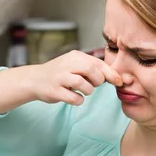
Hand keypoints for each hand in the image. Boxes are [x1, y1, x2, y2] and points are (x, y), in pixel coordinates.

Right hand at [0, 50, 122, 113]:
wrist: (35, 80)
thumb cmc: (61, 74)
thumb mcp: (76, 65)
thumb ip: (93, 69)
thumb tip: (117, 77)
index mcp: (75, 56)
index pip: (98, 63)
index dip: (111, 74)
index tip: (119, 81)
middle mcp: (67, 64)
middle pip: (92, 71)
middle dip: (98, 81)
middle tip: (93, 85)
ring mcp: (60, 77)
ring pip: (84, 85)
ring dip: (88, 91)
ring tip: (83, 90)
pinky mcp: (55, 90)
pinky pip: (74, 98)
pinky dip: (78, 100)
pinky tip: (74, 97)